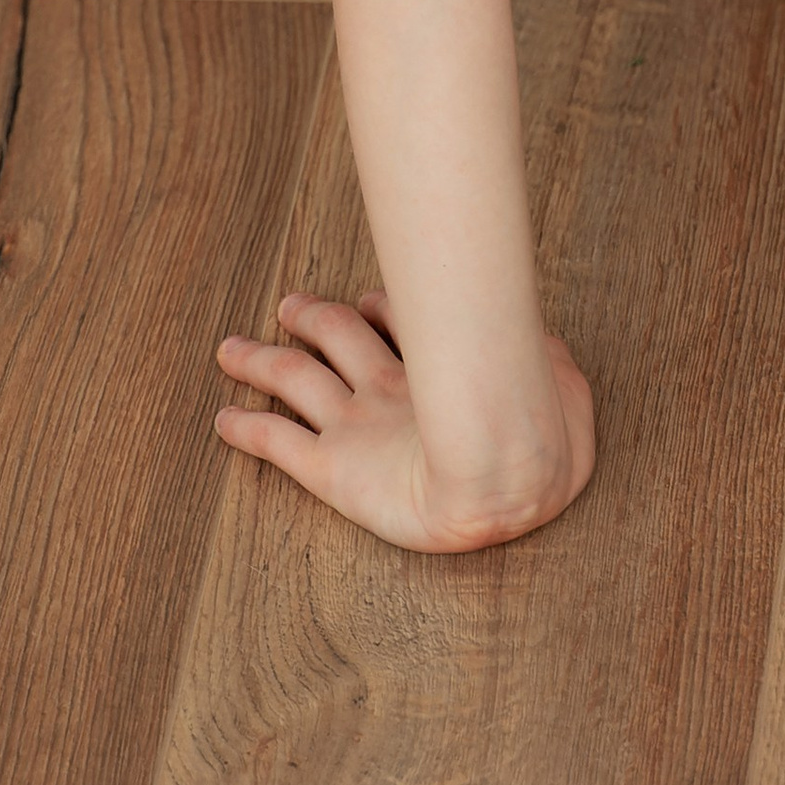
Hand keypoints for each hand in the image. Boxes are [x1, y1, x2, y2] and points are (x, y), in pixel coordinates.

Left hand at [215, 290, 595, 550]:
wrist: (503, 482)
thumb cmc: (540, 440)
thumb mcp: (562, 386)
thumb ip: (548, 365)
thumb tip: (550, 352)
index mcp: (438, 366)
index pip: (398, 319)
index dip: (380, 306)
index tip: (371, 301)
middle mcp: (387, 386)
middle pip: (335, 333)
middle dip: (311, 316)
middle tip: (289, 304)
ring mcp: (355, 425)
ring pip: (293, 378)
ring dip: (259, 361)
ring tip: (231, 350)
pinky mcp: (332, 470)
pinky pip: (276, 445)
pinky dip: (245, 429)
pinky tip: (222, 421)